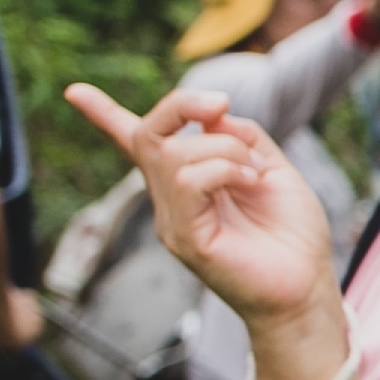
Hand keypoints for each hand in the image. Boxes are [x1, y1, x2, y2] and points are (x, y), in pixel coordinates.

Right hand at [65, 81, 340, 327]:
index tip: (74, 91)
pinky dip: (224, 167)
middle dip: (180, 105)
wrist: (306, 288)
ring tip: (254, 172)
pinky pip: (188, 182)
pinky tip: (249, 180)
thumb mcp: (272, 169)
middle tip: (221, 102)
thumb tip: (214, 115)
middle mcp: (170, 200)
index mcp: (189, 182)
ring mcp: (172, 221)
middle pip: (149, 135)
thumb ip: (243, 138)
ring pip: (172, 153)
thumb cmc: (292, 234)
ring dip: (225, 147)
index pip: (137, 145)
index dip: (104, 115)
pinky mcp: (185, 239)